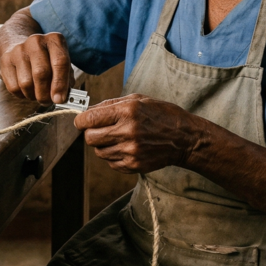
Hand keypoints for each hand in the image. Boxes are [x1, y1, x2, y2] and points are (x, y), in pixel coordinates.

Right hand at [0, 31, 71, 103]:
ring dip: (33, 95)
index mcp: (54, 40)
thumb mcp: (61, 64)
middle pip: (41, 73)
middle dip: (45, 94)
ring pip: (26, 83)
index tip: (60, 99)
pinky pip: (14, 87)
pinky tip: (26, 90)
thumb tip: (62, 97)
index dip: (60, 84)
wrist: (20, 49)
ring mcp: (18, 50)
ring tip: (37, 94)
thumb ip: (66, 79)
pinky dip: (22, 94)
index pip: (60, 62)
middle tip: (48, 101)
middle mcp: (36, 41)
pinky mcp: (5, 61)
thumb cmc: (46, 60)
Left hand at [74, 94, 206, 173]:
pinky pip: (110, 163)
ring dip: (103, 145)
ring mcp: (131, 151)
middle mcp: (127, 132)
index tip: (81, 121)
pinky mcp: (134, 165)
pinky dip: (113, 156)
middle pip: (90, 138)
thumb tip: (87, 111)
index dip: (80, 120)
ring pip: (99, 152)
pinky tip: (126, 147)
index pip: (88, 119)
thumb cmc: (162, 115)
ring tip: (118, 138)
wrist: (184, 138)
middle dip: (91, 133)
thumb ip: (110, 104)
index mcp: (127, 111)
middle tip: (100, 129)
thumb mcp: (138, 100)